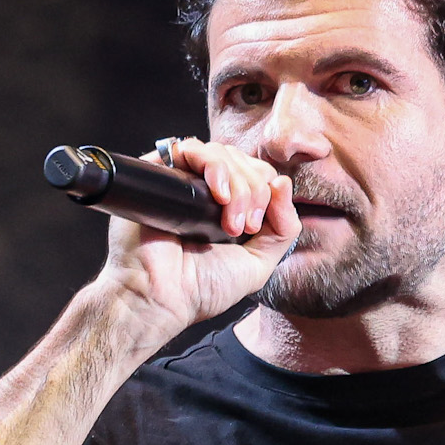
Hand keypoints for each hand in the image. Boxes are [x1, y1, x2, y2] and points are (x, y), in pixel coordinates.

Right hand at [94, 136, 294, 345]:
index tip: (255, 227)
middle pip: (244, 162)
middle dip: (254, 192)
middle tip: (243, 228)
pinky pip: (192, 148)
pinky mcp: (161, 171)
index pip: (258, 175)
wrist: (160, 296)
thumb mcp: (258, 264)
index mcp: (229, 208)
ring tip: (229, 223)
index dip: (267, 192)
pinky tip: (218, 194)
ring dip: (238, 186)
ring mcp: (183, 180)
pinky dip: (214, 166)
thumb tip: (284, 183)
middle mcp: (206, 190)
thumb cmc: (201, 288)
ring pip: (223, 154)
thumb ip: (283, 228)